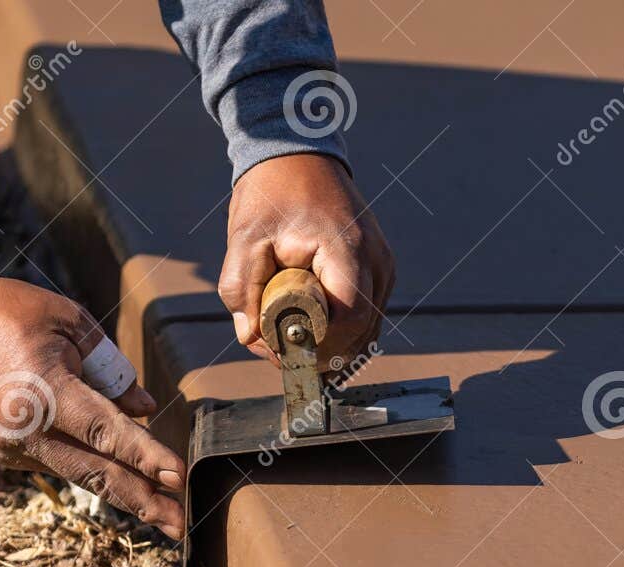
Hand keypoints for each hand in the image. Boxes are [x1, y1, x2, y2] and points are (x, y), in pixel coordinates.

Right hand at [0, 278, 186, 539]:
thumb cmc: (9, 312)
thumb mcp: (69, 322)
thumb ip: (111, 369)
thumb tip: (145, 407)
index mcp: (45, 391)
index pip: (108, 433)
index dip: (146, 457)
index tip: (180, 477)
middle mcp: (25, 429)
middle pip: (97, 474)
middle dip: (144, 502)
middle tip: (182, 526)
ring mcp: (10, 447)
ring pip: (79, 475)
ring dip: (123, 494)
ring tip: (162, 514)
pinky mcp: (1, 453)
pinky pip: (57, 462)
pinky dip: (87, 466)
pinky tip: (117, 474)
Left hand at [219, 153, 394, 366]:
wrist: (297, 155)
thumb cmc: (271, 194)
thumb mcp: (245, 238)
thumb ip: (241, 289)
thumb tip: (251, 337)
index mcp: (347, 249)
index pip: (350, 319)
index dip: (320, 345)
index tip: (285, 351)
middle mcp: (375, 260)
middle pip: (362, 332)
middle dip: (323, 351)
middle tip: (282, 354)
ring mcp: (383, 265)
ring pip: (367, 328)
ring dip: (333, 344)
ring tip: (290, 338)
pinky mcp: (379, 270)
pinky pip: (366, 314)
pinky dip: (341, 330)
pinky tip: (309, 328)